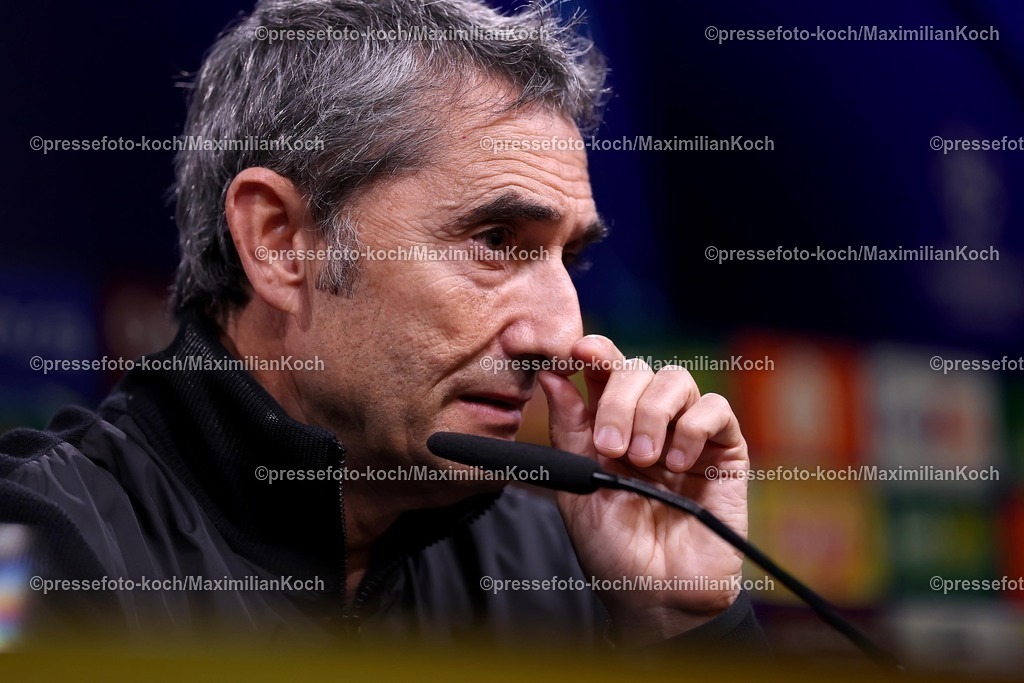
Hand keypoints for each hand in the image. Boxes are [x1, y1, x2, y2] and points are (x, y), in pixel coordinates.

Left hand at [536, 335, 748, 645]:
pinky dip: (693, 428)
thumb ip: (569, 429)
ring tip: (643, 461)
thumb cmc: (611, 547)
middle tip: (610, 448)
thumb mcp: (577, 485)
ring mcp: (687, 434)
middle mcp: (648, 421)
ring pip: (676, 380)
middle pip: (638, 369)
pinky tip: (677, 465)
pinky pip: (715, 410)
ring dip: (652, 414)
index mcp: (610, 423)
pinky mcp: (724, 452)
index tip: (577, 352)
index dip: (593, 351)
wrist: (654, 596)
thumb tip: (552, 375)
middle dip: (618, 401)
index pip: (605, 368)